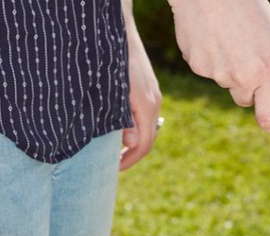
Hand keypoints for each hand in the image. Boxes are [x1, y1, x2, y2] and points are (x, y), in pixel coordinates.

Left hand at [121, 0, 162, 170]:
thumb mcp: (112, 92)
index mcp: (146, 106)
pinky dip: (134, 128)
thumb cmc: (110, 57)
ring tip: (113, 149)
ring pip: (148, 128)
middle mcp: (154, 103)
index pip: (144, 145)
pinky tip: (118, 127)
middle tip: (111, 164)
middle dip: (131, 155)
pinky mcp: (149, 90)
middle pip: (148, 139)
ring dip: (132, 142)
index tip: (112, 169)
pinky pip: (145, 117)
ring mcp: (154, 96)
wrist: (117, 27)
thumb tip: (129, 141)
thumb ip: (120, 117)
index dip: (129, 161)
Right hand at [169, 0, 269, 132]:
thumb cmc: (248, 5)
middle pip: (245, 100)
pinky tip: (213, 36)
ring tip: (229, 39)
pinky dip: (210, 58)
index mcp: (268, 70)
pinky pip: (207, 70)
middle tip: (248, 58)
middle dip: (249, 87)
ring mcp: (216, 73)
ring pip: (226, 83)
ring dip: (229, 69)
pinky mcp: (196, 65)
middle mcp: (242, 77)